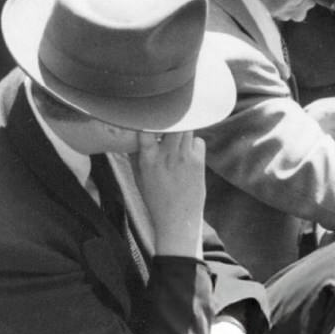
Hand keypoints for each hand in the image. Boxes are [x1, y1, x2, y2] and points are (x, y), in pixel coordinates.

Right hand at [133, 130, 205, 257]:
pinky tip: (189, 152)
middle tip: (171, 119)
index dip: (151, 118)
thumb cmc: (155, 199)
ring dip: (183, 129)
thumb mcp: (139, 178)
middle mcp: (166, 155)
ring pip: (187, 128)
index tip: (151, 113)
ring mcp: (184, 157)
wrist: (177, 219)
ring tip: (179, 135)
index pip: (147, 128)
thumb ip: (136, 155)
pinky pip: (199, 141)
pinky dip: (194, 143)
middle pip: (172, 122)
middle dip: (172, 118)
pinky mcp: (198, 162)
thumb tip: (135, 136)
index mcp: (147, 158)